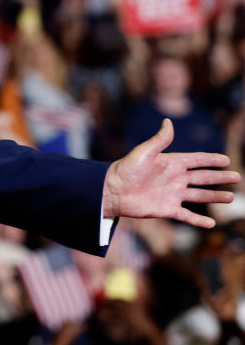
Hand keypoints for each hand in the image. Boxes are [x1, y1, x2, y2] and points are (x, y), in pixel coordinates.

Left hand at [103, 119, 240, 226]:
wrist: (112, 191)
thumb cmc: (126, 169)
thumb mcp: (144, 152)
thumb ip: (160, 140)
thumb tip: (168, 121)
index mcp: (171, 163)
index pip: (197, 160)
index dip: (211, 160)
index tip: (226, 160)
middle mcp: (175, 178)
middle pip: (203, 178)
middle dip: (220, 178)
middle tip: (237, 178)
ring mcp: (172, 194)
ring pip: (199, 196)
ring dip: (215, 197)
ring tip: (230, 197)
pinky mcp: (167, 209)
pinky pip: (187, 215)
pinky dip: (199, 220)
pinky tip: (212, 223)